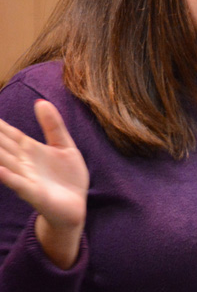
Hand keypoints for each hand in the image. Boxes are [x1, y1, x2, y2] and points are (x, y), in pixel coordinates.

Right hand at [0, 99, 88, 267]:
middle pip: (1, 146)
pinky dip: (8, 177)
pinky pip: (18, 183)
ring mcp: (26, 177)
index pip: (8, 133)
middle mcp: (23, 163)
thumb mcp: (64, 146)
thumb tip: (40, 102)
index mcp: (30, 150)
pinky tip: (0, 170)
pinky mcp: (34, 193)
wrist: (77, 205)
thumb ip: (53, 125)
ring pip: (4, 163)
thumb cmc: (68, 177)